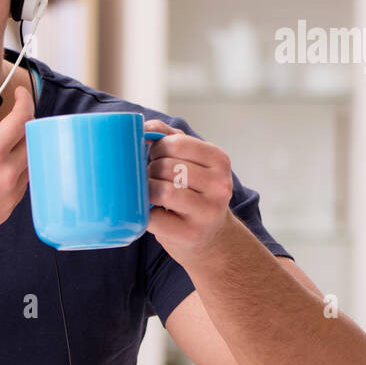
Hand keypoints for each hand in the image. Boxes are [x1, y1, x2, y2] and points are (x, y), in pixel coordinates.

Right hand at [0, 84, 32, 261]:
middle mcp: (5, 176)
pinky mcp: (4, 212)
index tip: (19, 94)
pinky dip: (16, 171)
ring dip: (22, 148)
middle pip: (32, 141)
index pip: (22, 119)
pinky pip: (21, 185)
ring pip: (30, 164)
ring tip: (4, 142)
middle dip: (26, 123)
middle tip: (13, 116)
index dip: (25, 101)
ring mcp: (8, 197)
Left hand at [144, 119, 235, 265]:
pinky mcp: (192, 234)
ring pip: (163, 191)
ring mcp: (209, 211)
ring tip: (150, 195)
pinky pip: (155, 218)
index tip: (155, 158)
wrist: (211, 237)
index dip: (156, 148)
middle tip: (151, 179)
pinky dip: (146, 214)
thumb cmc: (193, 193)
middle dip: (149, 171)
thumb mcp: (190, 161)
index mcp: (219, 160)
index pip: (176, 143)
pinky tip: (151, 213)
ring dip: (147, 191)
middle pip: (167, 167)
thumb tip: (144, 127)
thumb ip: (168, 137)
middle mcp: (220, 185)